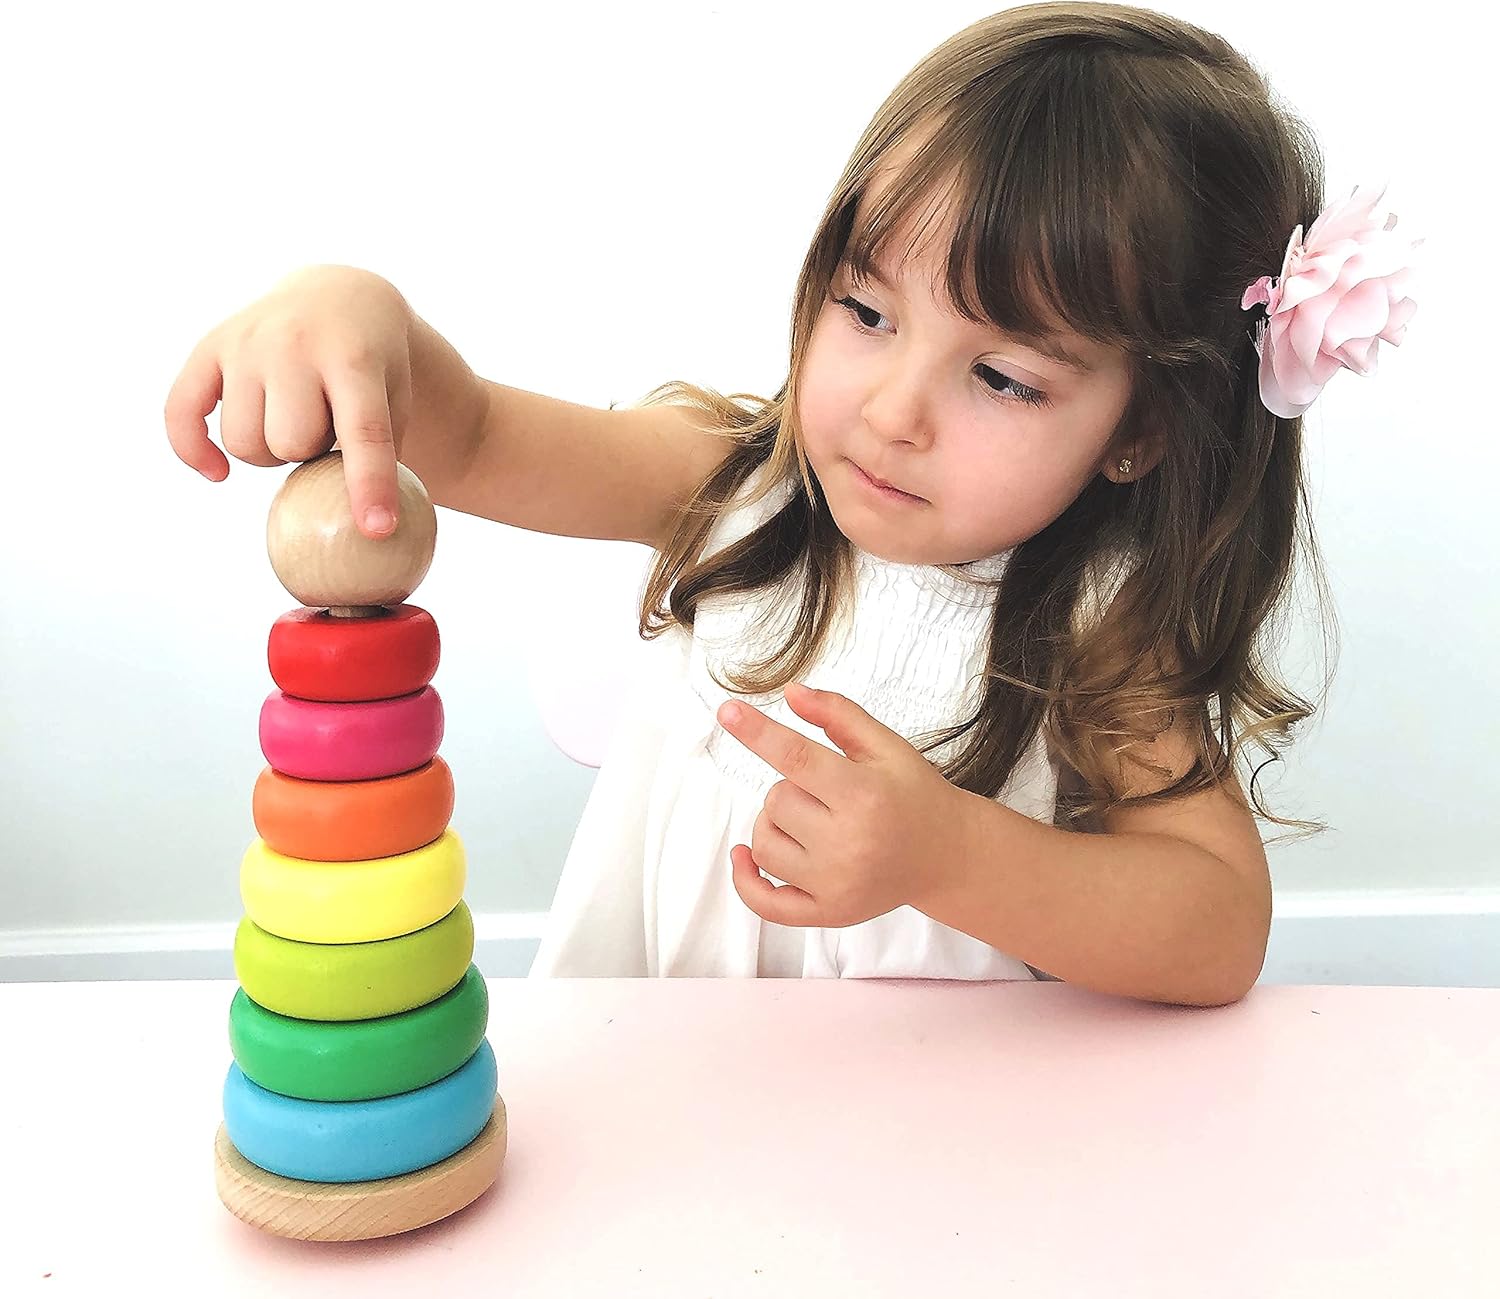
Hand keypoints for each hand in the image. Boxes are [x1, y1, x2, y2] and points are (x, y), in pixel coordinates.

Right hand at [164, 265, 415, 537]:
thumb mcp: (398, 399)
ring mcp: (246, 342)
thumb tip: (367, 533)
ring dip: (269, 451)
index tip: (376, 531)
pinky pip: (180, 415)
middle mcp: (293, 344)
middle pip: (289, 444)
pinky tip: (218, 473)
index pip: (363, 431)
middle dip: (309, 454)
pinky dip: (193, 450)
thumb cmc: (376, 367)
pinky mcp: (209, 347)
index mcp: (355, 357)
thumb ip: (383, 456)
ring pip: (242, 442)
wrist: (339, 296)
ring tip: (293, 421)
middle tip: (325, 429)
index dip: (369, 485)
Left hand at [716, 682, 975, 926]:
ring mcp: (836, 883)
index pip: (796, 757)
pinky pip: (764, 901)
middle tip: (826, 794)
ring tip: (811, 822)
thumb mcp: (886, 745)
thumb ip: (838, 714)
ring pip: (763, 843)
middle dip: (791, 789)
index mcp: (865, 794)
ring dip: (774, 826)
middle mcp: (849, 843)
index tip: (728, 712)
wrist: (946, 856)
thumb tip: (790, 692)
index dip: (757, 732)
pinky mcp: (827, 912)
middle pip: (776, 800)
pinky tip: (743, 856)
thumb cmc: (912, 795)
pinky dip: (745, 879)